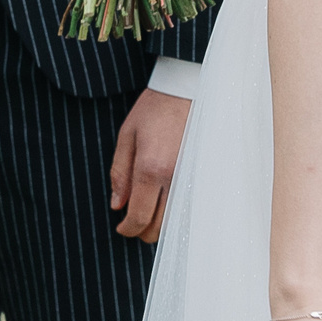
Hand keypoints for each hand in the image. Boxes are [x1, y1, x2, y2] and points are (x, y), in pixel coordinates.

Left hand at [108, 88, 189, 241]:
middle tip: (132, 222)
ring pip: (176, 221)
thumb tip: (117, 205)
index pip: (139, 216)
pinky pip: (190, 206)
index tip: (121, 228)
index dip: (127, 229)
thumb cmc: (154, 109)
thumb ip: (120, 173)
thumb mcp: (127, 136)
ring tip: (149, 212)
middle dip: (142, 231)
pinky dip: (176, 213)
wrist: (187, 89)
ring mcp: (193, 178)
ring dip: (160, 224)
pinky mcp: (204, 175)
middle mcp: (174, 178)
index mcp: (150, 168)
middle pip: (159, 227)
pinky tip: (167, 204)